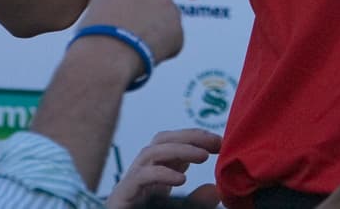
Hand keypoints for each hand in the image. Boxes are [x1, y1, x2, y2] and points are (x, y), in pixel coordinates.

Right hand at [79, 0, 182, 66]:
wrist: (103, 58)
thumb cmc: (90, 40)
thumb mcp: (98, 11)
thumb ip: (120, 6)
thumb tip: (132, 22)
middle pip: (152, 0)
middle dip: (142, 16)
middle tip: (121, 33)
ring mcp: (167, 4)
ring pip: (161, 23)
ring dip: (149, 36)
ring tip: (128, 45)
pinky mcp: (178, 28)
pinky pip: (169, 43)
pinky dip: (159, 52)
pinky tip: (143, 55)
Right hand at [105, 128, 221, 208]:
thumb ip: (195, 202)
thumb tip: (214, 190)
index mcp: (156, 176)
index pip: (173, 144)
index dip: (196, 138)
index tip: (219, 142)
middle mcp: (141, 176)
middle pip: (160, 141)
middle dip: (189, 136)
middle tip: (215, 142)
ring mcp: (129, 185)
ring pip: (149, 153)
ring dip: (179, 149)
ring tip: (203, 156)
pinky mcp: (121, 198)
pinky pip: (139, 178)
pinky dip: (161, 174)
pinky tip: (180, 179)